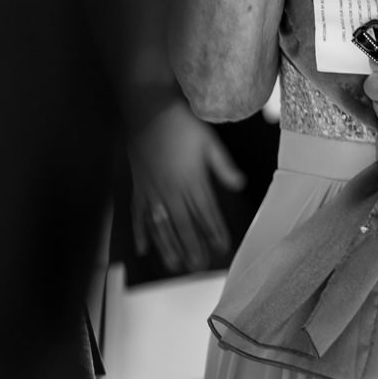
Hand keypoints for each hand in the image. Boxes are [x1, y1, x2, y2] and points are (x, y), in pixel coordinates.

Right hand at [128, 99, 246, 272]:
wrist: (149, 112)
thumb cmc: (181, 125)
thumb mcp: (209, 142)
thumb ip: (224, 166)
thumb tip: (240, 184)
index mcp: (192, 181)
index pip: (206, 213)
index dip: (215, 233)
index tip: (222, 248)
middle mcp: (171, 191)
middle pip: (184, 226)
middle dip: (192, 247)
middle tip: (199, 266)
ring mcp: (152, 192)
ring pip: (160, 227)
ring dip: (167, 247)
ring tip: (175, 265)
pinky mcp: (138, 188)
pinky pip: (138, 216)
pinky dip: (139, 233)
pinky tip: (143, 249)